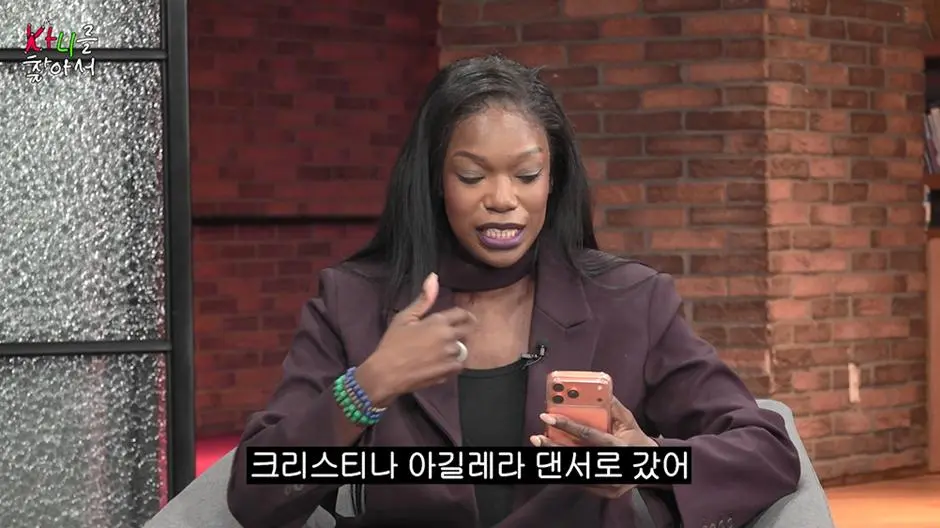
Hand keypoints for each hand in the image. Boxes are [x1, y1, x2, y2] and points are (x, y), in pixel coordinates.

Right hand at [356, 273, 475, 406]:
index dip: (464, 315)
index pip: (462, 314)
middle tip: (449, 336)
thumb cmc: (393, 343)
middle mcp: (448, 336)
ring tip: (438, 352)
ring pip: (462, 349)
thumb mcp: (405, 317)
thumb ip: (424, 299)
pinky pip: (458, 365)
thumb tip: (434, 277)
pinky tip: (437, 364)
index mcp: (438, 321)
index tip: (462, 319)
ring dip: (455, 349)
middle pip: (467, 330)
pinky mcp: (449, 371)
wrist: (386, 373)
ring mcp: (450, 355)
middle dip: (462, 331)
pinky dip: (451, 365)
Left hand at [530, 396, 656, 498]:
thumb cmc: (636, 440)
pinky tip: (552, 461)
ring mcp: (609, 484)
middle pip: (577, 457)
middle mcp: (613, 468)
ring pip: (576, 472)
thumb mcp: (628, 421)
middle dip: (554, 446)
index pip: (588, 435)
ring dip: (555, 459)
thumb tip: (597, 390)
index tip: (548, 417)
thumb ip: (613, 407)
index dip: (567, 425)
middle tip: (537, 437)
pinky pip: (580, 482)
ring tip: (540, 447)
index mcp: (619, 447)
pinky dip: (565, 471)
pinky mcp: (605, 493)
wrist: (650, 467)